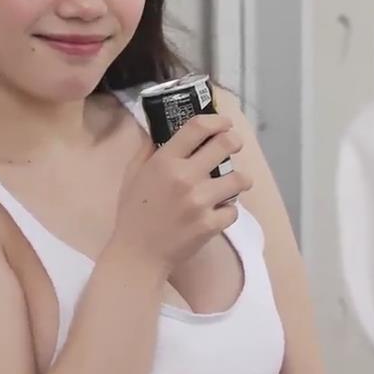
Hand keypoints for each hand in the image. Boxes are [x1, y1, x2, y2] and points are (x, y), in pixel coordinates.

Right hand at [107, 114, 251, 271]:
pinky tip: (218, 212)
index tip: (225, 123)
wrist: (139, 254)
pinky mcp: (211, 224)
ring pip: (239, 179)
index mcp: (165, 161)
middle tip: (234, 145)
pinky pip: (234, 210)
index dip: (217, 120)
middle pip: (225, 145)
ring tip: (232, 183)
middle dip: (234, 141)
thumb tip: (160, 126)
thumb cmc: (134, 212)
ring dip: (239, 179)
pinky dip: (228, 210)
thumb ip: (148, 148)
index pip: (198, 127)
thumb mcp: (133, 174)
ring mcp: (200, 201)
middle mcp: (185, 177)